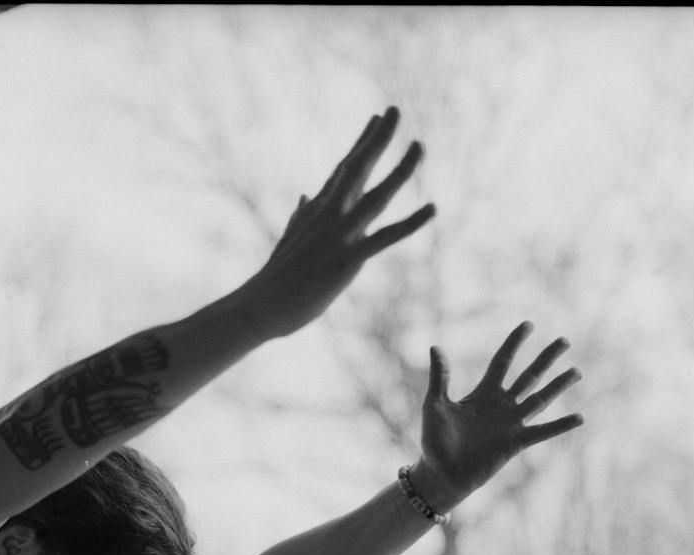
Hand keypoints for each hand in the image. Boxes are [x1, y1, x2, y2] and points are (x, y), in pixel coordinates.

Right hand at [241, 107, 434, 338]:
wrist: (261, 305)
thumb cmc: (276, 279)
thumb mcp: (289, 240)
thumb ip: (301, 216)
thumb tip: (305, 197)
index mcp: (318, 212)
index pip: (343, 169)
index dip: (362, 142)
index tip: (376, 118)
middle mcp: (329, 216)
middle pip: (357, 168)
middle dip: (377, 138)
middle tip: (394, 110)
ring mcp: (338, 236)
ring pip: (375, 196)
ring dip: (400, 171)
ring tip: (419, 146)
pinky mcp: (346, 260)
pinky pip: (384, 238)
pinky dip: (410, 224)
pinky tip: (432, 208)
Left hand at [412, 322, 583, 509]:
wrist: (441, 473)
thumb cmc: (435, 440)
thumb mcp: (435, 404)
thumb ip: (440, 377)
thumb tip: (435, 346)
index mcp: (483, 393)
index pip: (503, 361)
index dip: (515, 342)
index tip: (528, 324)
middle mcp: (501, 405)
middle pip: (529, 376)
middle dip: (546, 358)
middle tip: (565, 340)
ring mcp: (511, 424)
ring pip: (541, 399)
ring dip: (559, 385)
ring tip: (577, 371)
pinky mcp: (516, 443)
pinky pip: (542, 432)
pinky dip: (560, 425)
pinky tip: (579, 417)